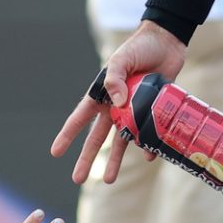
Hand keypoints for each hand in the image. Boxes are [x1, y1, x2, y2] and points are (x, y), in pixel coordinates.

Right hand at [52, 20, 185, 184]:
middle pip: (97, 138)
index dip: (67, 136)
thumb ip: (115, 79)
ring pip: (122, 141)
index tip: (55, 153)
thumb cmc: (139, 47)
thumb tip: (116, 104)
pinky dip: (148, 146)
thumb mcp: (122, 60)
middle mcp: (114, 106)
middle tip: (77, 180)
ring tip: (109, 181)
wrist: (167, 41)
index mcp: (101, 94)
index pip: (80, 118)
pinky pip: (149, 134)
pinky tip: (148, 157)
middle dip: (87, 158)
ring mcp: (134, 110)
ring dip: (115, 160)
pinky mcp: (153, 111)